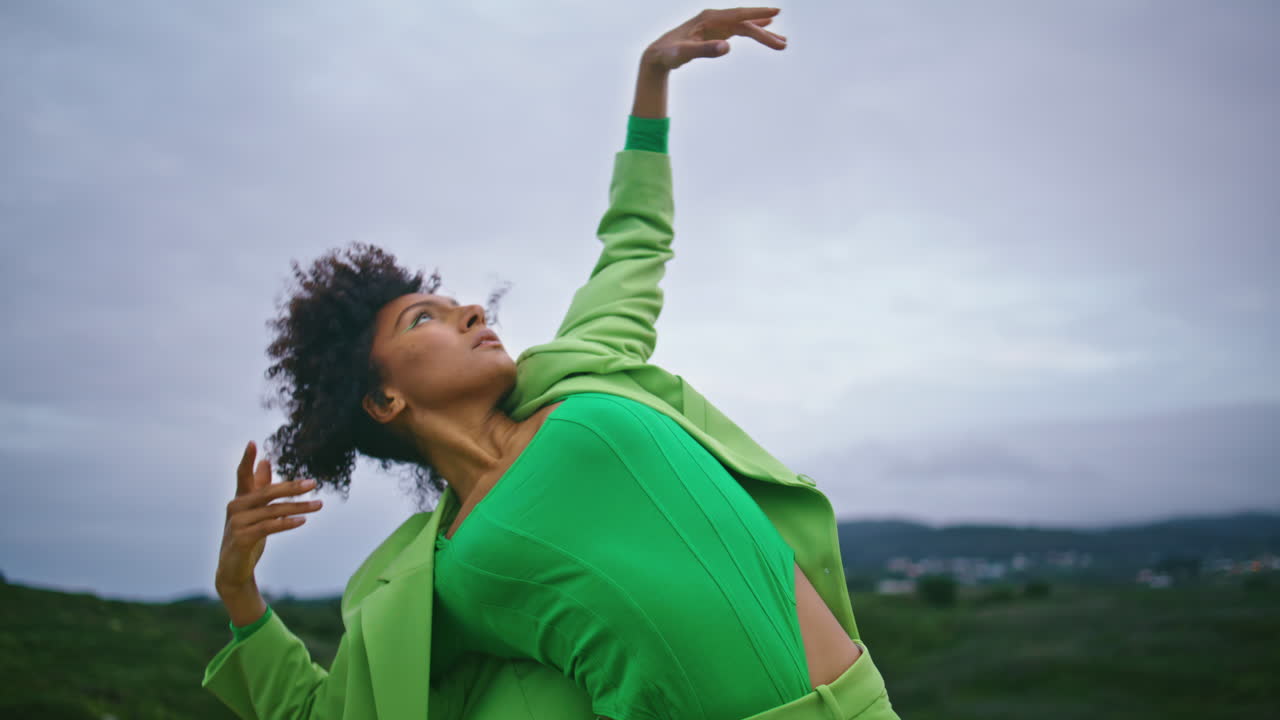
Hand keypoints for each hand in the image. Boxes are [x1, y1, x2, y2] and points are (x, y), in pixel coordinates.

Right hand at [214, 440, 322, 595]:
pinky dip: (286, 523)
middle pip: (267, 492)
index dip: (247, 459)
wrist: (234, 570)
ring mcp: (236, 523)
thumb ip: (259, 487)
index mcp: (240, 498)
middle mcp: (235, 507)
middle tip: (313, 483)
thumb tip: (265, 462)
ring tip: (318, 505)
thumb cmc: (247, 536)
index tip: (252, 442)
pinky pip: (268, 527)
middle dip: (292, 487)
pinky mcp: (241, 539)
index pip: (242, 475)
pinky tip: (302, 521)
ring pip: (272, 511)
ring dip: (298, 507)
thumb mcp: (256, 511)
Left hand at [643, 7, 786, 71]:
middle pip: (745, 24)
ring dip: (763, 34)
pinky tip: (766, 29)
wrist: (658, 55)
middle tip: (783, 44)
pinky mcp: (716, 32)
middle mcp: (715, 18)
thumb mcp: (684, 54)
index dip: (757, 14)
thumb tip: (727, 47)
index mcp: (709, 18)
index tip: (776, 14)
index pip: (738, 15)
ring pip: (745, 27)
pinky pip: (739, 30)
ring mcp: (716, 25)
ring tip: (782, 43)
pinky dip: (753, 31)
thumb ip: (705, 50)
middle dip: (764, 34)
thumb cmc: (669, 54)